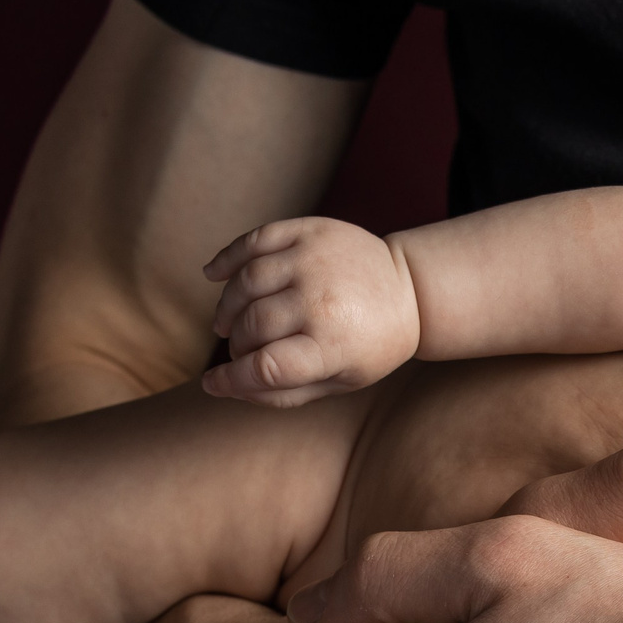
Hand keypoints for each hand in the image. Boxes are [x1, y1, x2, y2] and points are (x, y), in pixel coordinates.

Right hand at [198, 217, 420, 405]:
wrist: (410, 290)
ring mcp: (315, 260)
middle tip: (240, 350)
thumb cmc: (370, 345)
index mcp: (334, 345)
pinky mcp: (310, 231)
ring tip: (229, 322)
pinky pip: (253, 241)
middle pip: (252, 326)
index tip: (212, 383)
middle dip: (236, 345)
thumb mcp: (339, 382)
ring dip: (227, 307)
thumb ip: (282, 392)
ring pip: (246, 284)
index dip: (230, 379)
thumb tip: (224, 388)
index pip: (265, 367)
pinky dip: (227, 259)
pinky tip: (214, 275)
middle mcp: (322, 300)